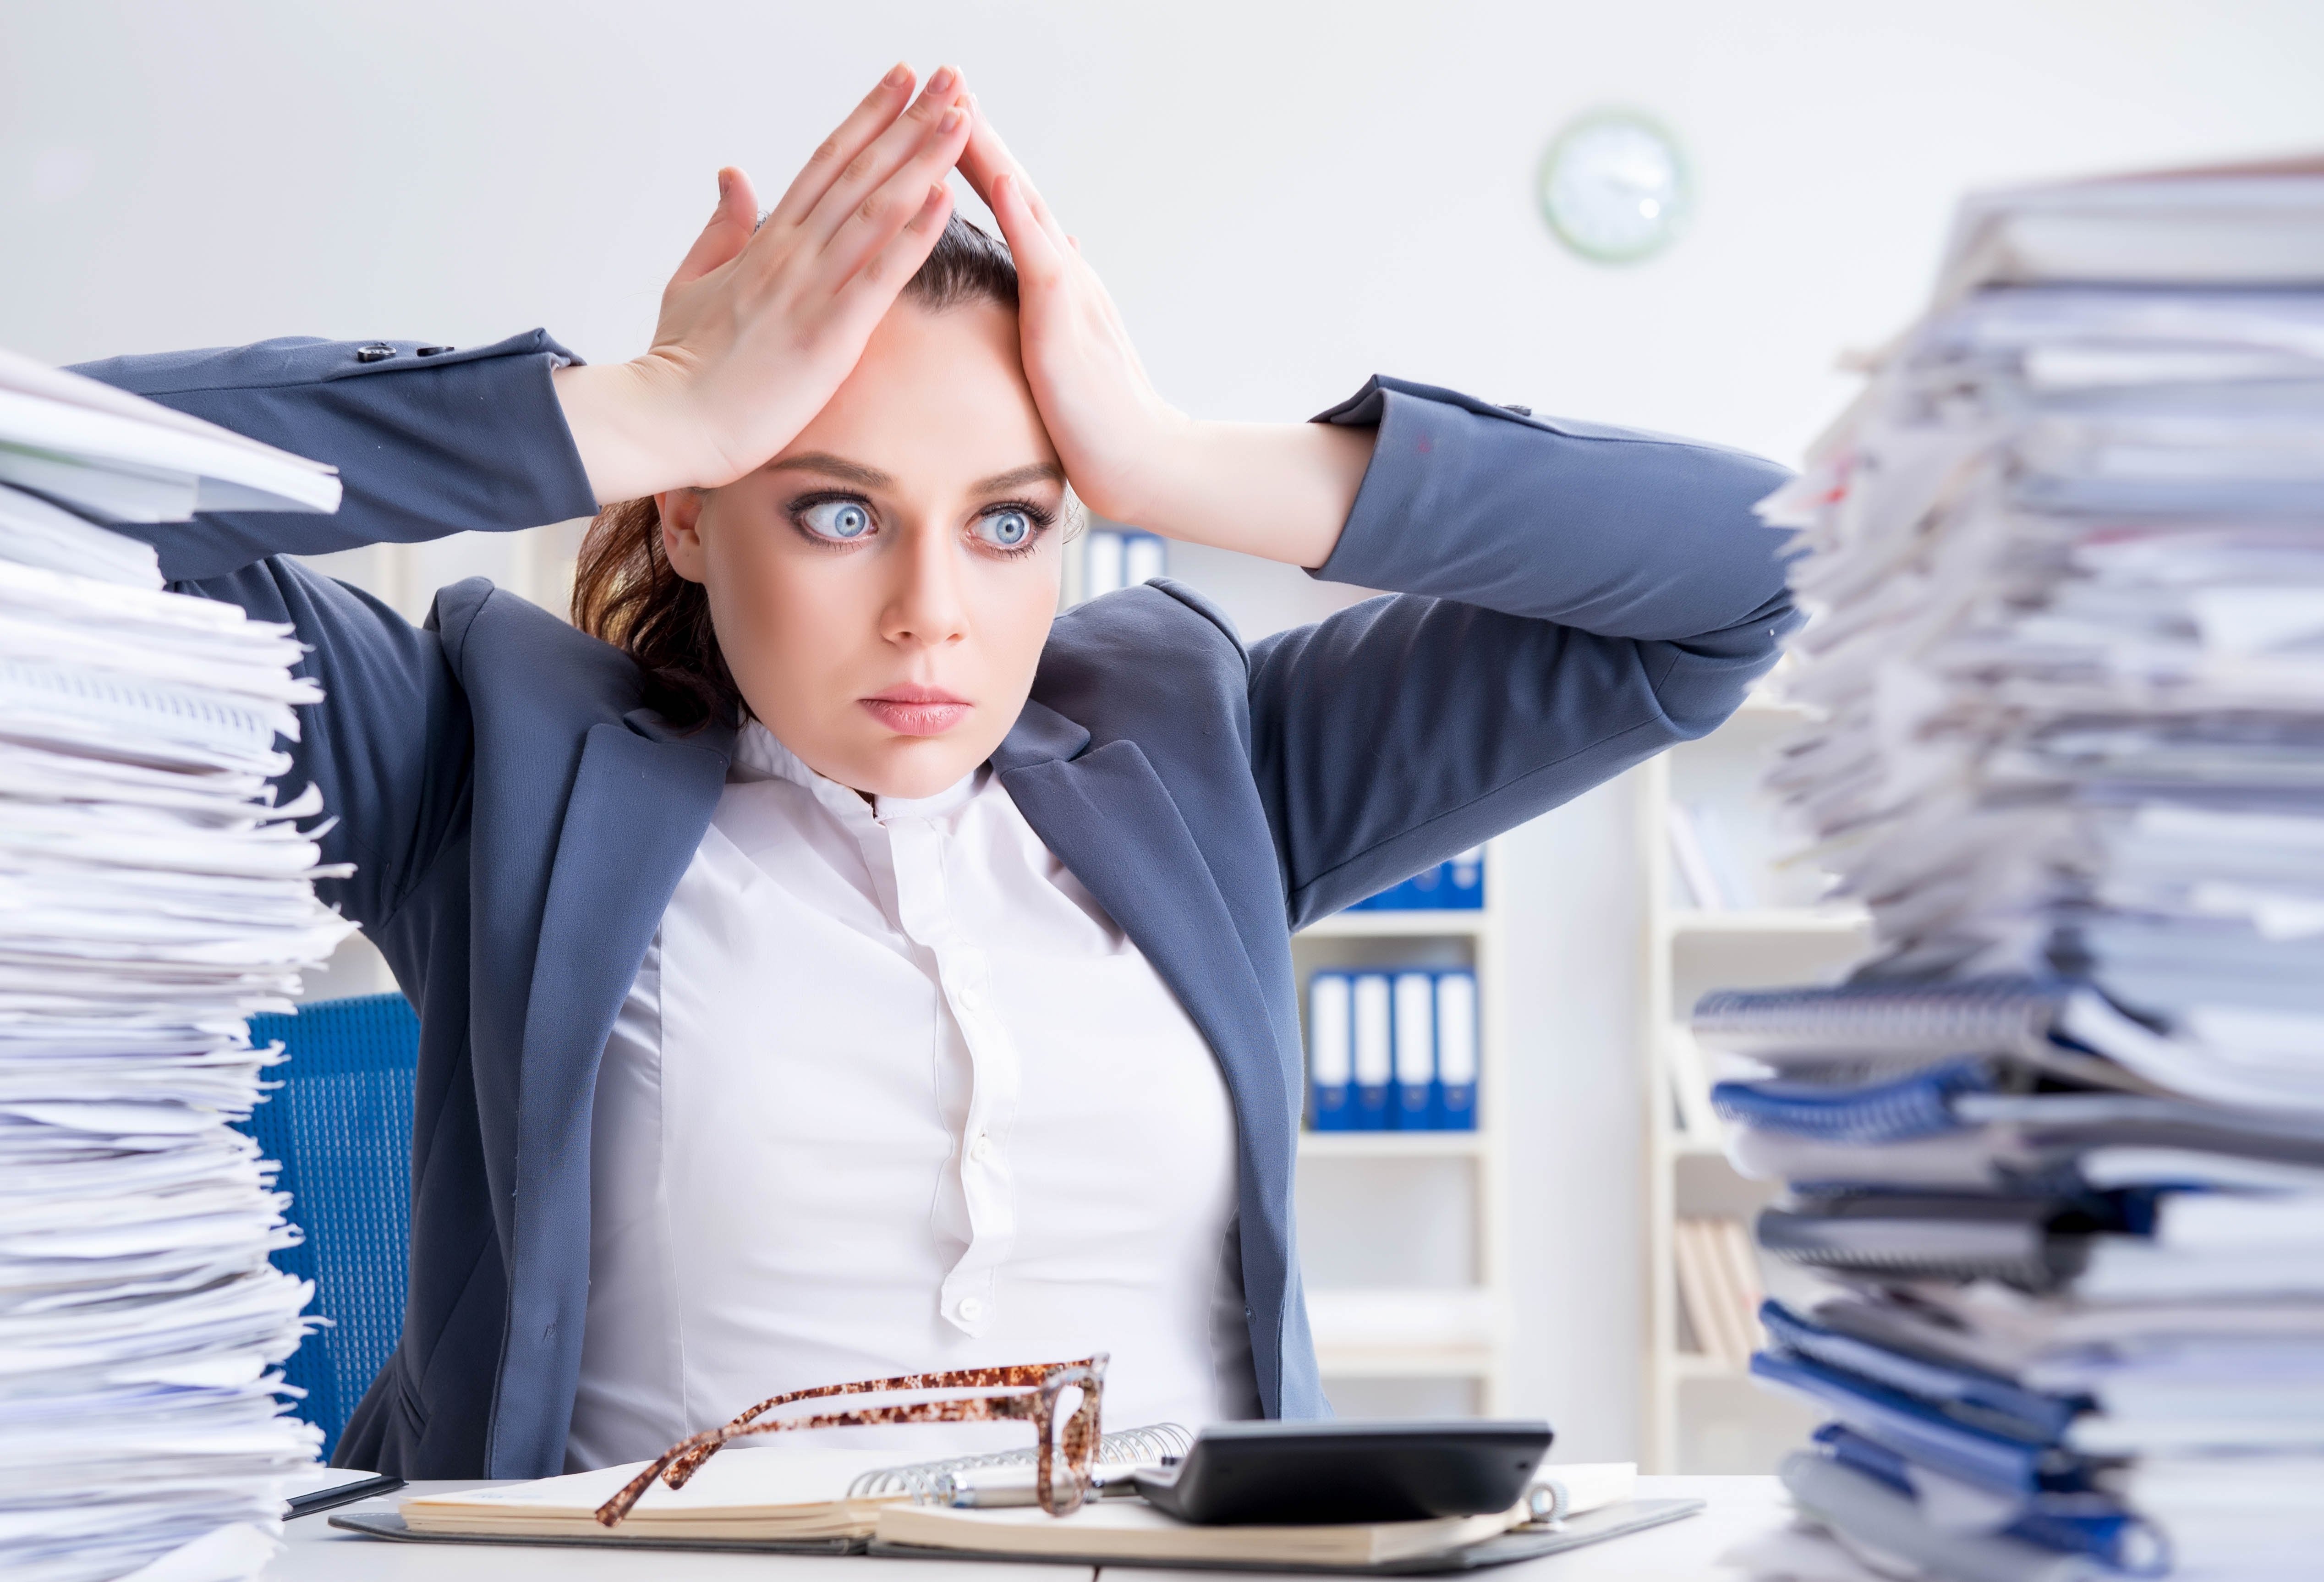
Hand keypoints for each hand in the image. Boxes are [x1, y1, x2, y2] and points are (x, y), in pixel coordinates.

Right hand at [555, 64, 973, 502]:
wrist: (664, 419)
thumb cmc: (680, 364)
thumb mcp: (691, 281)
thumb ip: (720, 227)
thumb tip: (733, 174)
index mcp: (768, 241)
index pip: (827, 163)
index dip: (867, 117)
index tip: (900, 79)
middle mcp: (792, 253)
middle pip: (860, 170)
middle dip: (909, 121)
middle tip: (949, 75)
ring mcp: (809, 289)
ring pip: (876, 209)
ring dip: (922, 160)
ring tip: (960, 115)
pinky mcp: (826, 334)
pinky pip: (879, 276)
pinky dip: (913, 235)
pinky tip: (944, 197)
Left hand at [960, 102, 1372, 569]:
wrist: (1140, 465)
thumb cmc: (1094, 424)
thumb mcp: (1061, 350)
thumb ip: (1054, 301)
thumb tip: (1053, 256)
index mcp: (1049, 279)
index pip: (1004, 204)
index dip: (971, 158)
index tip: (937, 116)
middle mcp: (1061, 269)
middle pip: (1010, 186)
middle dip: (974, 132)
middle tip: (942, 78)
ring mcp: (1068, 289)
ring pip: (1022, 205)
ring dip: (990, 152)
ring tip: (957, 101)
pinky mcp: (1066, 322)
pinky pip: (1038, 256)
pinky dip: (1016, 213)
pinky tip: (994, 177)